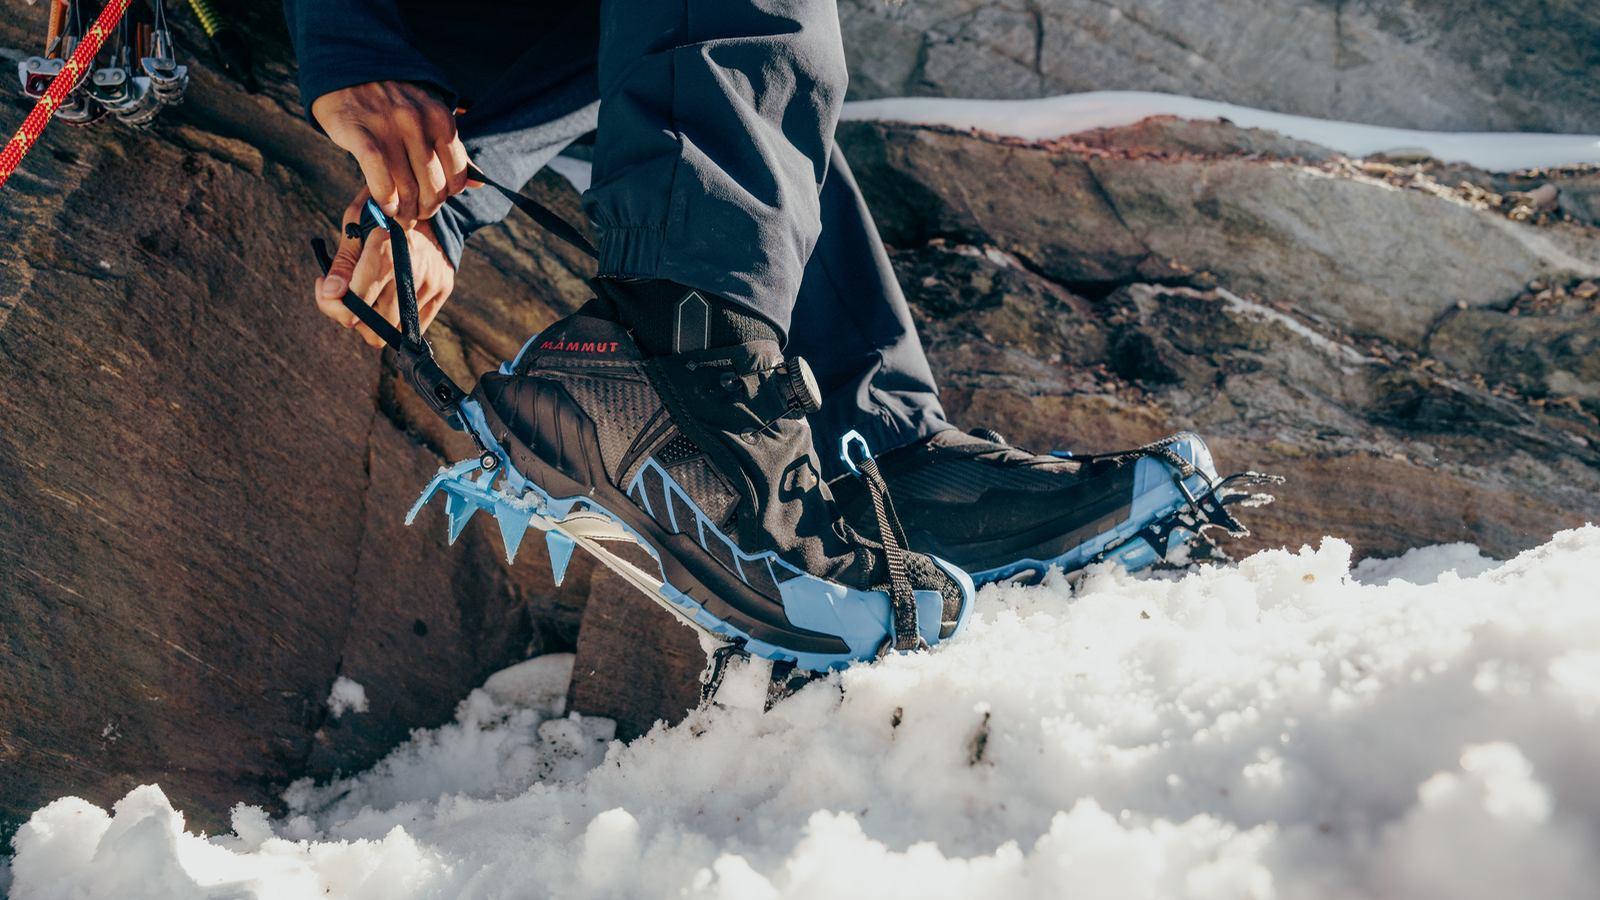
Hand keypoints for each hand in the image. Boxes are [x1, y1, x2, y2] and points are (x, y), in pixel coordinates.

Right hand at [311, 80, 470, 222]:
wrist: (346, 71)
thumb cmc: (391, 103)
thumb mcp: (429, 115)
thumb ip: (451, 149)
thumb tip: (480, 183)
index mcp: (441, 118)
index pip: (456, 176)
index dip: (445, 197)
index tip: (432, 201)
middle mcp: (418, 121)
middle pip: (432, 186)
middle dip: (425, 209)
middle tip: (414, 215)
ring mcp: (388, 126)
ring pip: (406, 187)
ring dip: (403, 210)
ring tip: (399, 215)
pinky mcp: (359, 132)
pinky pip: (379, 177)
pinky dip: (384, 198)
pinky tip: (384, 205)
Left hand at [315, 190, 455, 347]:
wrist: (429, 200)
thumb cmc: (384, 213)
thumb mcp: (355, 224)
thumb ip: (342, 263)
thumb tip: (331, 293)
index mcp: (386, 252)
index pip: (356, 304)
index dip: (331, 304)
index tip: (326, 288)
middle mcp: (412, 273)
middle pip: (374, 328)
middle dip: (351, 316)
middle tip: (345, 295)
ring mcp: (430, 284)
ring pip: (393, 332)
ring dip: (373, 320)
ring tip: (368, 292)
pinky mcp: (442, 290)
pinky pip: (415, 326)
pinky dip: (395, 319)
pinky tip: (387, 296)